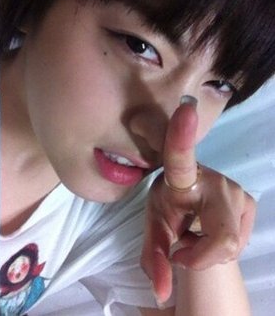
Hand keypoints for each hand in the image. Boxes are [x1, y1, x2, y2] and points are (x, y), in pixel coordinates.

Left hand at [140, 99, 255, 303]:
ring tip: (194, 233)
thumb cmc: (166, 211)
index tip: (184, 109)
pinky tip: (209, 231)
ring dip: (208, 251)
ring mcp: (235, 190)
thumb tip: (162, 294)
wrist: (186, 202)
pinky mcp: (248, 201)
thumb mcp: (153, 232)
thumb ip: (155, 261)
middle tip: (182, 248)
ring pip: (230, 245)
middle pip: (222, 239)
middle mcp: (213, 180)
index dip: (182, 135)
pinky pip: (238, 241)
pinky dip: (221, 247)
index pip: (180, 158)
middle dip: (201, 256)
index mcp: (180, 178)